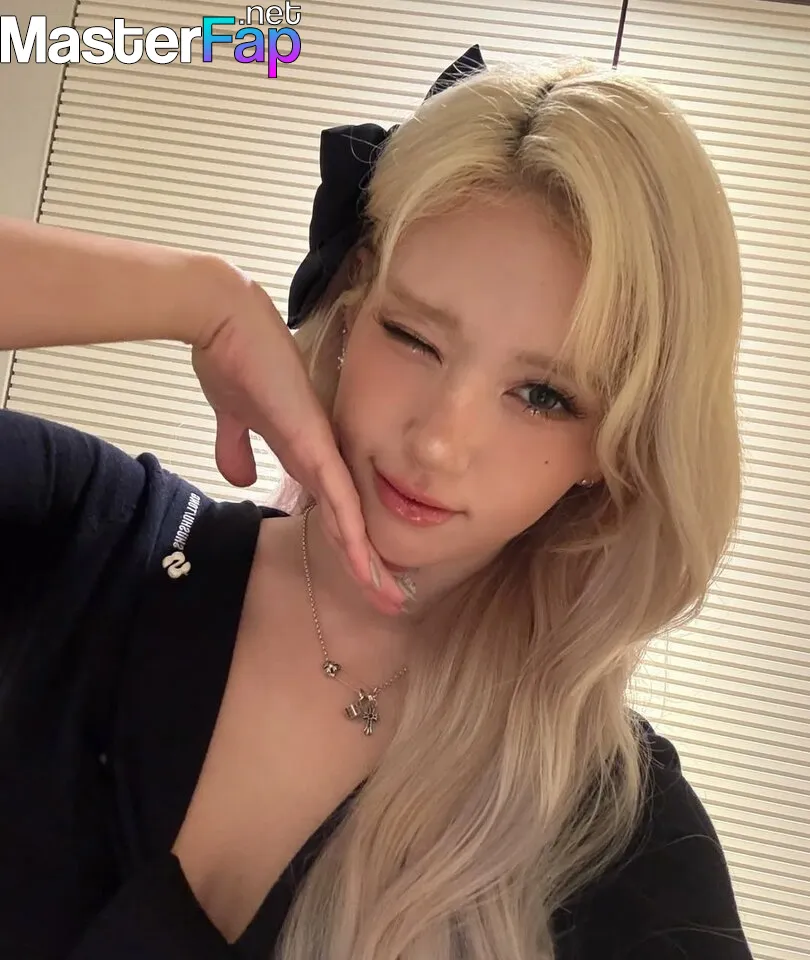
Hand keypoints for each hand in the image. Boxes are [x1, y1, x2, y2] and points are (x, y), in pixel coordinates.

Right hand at [190, 267, 405, 614]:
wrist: (225, 319)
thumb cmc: (233, 359)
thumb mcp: (232, 417)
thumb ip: (237, 449)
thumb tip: (239, 481)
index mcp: (305, 451)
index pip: (333, 509)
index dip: (349, 543)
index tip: (363, 574)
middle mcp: (322, 455)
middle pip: (350, 521)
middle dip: (368, 563)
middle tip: (390, 600)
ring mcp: (321, 449)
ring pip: (352, 518)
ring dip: (369, 561)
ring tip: (390, 598)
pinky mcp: (313, 442)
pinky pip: (338, 497)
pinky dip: (351, 533)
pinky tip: (365, 564)